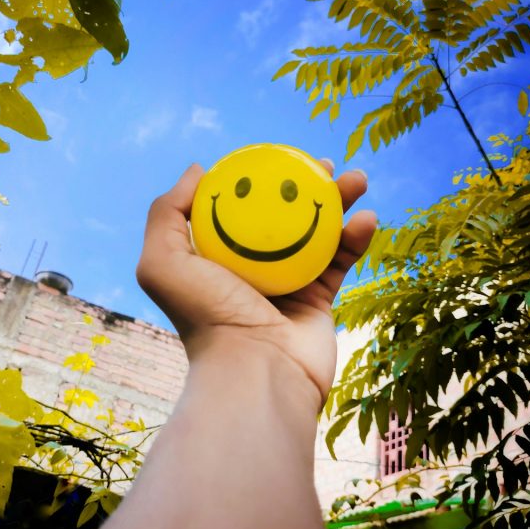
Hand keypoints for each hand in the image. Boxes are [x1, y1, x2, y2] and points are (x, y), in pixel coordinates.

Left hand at [136, 159, 376, 405]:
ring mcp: (284, 284)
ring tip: (356, 179)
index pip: (234, 207)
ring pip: (316, 232)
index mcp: (214, 258)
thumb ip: (167, 212)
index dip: (254, 178)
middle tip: (321, 163)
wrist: (256, 372)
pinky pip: (340, 261)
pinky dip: (355, 237)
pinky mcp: (317, 302)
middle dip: (302, 184)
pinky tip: (366, 218)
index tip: (274, 156)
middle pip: (279, 215)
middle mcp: (248, 269)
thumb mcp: (163, 261)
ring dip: (339, 201)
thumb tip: (198, 170)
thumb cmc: (206, 316)